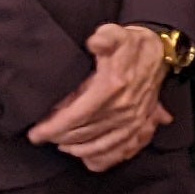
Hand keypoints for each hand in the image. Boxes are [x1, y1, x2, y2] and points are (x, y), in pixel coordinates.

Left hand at [27, 23, 173, 166]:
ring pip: (101, 145)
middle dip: (60, 138)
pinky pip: (122, 150)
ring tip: (62, 146)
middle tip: (44, 136)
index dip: (52, 128)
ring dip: (79, 149)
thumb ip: (104, 37)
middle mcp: (124, 109)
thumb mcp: (115, 33)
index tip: (35, 134)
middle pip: (84, 133)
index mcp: (112, 88)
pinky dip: (104, 158)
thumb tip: (94, 43)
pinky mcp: (142, 126)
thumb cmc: (131, 45)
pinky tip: (90, 160)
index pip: (75, 116)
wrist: (158, 53)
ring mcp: (135, 121)